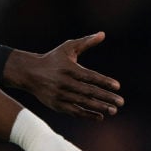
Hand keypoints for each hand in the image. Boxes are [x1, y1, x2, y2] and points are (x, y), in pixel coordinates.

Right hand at [4, 32, 123, 119]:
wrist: (29, 73)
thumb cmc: (52, 58)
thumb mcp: (67, 47)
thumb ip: (86, 42)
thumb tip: (103, 34)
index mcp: (69, 68)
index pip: (90, 76)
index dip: (104, 82)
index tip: (117, 86)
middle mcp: (64, 83)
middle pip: (88, 91)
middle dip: (106, 97)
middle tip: (121, 102)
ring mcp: (60, 95)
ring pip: (83, 103)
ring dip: (99, 108)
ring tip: (113, 111)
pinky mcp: (56, 105)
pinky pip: (74, 112)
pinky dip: (87, 115)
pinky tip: (100, 117)